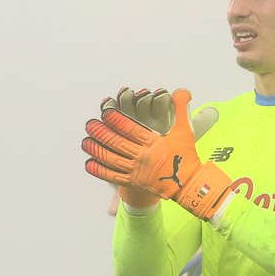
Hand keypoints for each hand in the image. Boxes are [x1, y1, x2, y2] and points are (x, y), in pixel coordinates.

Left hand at [83, 89, 232, 219]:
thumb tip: (181, 91)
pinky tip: (89, 163)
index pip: (131, 130)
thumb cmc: (186, 157)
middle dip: (102, 133)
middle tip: (90, 125)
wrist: (188, 185)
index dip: (117, 121)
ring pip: (113, 160)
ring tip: (86, 142)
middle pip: (118, 144)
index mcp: (153, 143)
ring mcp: (136, 171)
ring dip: (98, 150)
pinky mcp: (134, 182)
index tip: (106, 113)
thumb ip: (181, 108)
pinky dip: (100, 170)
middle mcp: (143, 157)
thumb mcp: (185, 130)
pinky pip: (113, 177)